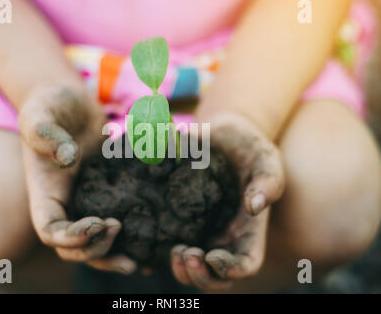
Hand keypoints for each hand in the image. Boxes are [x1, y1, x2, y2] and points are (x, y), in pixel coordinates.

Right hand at [19, 83, 136, 274]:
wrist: (70, 103)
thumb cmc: (49, 107)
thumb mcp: (39, 115)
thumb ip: (45, 134)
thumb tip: (68, 158)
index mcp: (46, 194)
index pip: (51, 231)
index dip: (71, 238)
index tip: (98, 224)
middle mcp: (67, 205)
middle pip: (75, 247)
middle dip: (97, 251)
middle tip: (120, 231)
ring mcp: (89, 202)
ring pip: (99, 241)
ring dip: (117, 254)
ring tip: (143, 261)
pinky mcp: (111, 193)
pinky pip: (120, 218)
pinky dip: (135, 234)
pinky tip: (158, 239)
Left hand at [171, 112, 284, 291]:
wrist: (222, 135)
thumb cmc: (248, 148)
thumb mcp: (265, 159)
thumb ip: (267, 182)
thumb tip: (254, 206)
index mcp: (248, 231)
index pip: (246, 265)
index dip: (230, 270)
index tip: (211, 256)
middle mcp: (223, 238)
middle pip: (215, 277)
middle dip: (199, 275)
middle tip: (184, 253)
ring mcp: (201, 232)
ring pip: (190, 267)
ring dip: (180, 269)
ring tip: (173, 249)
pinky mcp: (179, 220)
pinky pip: (167, 243)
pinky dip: (155, 254)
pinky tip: (144, 248)